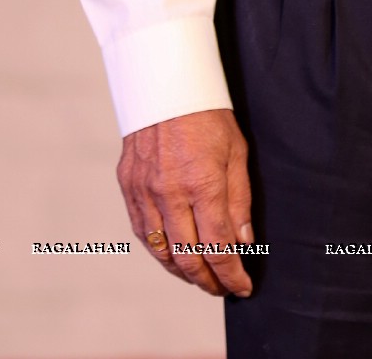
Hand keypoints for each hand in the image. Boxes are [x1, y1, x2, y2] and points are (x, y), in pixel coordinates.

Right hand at [117, 107, 255, 297]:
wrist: (165, 83)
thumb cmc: (208, 114)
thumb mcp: (237, 151)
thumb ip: (239, 200)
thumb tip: (244, 242)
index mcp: (203, 183)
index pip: (218, 247)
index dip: (232, 274)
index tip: (242, 287)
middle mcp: (170, 193)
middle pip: (188, 258)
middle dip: (208, 281)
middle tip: (222, 288)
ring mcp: (145, 191)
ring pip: (161, 251)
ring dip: (182, 272)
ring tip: (200, 278)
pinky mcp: (128, 185)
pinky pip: (143, 232)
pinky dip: (159, 251)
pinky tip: (172, 256)